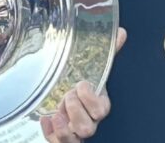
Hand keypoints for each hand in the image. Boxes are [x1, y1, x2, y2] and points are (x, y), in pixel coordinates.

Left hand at [41, 27, 126, 142]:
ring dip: (64, 127)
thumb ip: (106, 52)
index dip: (91, 99)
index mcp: (98, 106)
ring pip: (74, 139)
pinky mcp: (60, 137)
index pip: (101, 109)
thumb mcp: (92, 68)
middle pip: (88, 127)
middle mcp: (88, 121)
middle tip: (66, 96)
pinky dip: (50, 133)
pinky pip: (57, 142)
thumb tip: (120, 32)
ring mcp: (74, 131)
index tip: (81, 84)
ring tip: (56, 113)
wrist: (66, 98)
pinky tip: (44, 119)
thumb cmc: (82, 85)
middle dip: (76, 111)